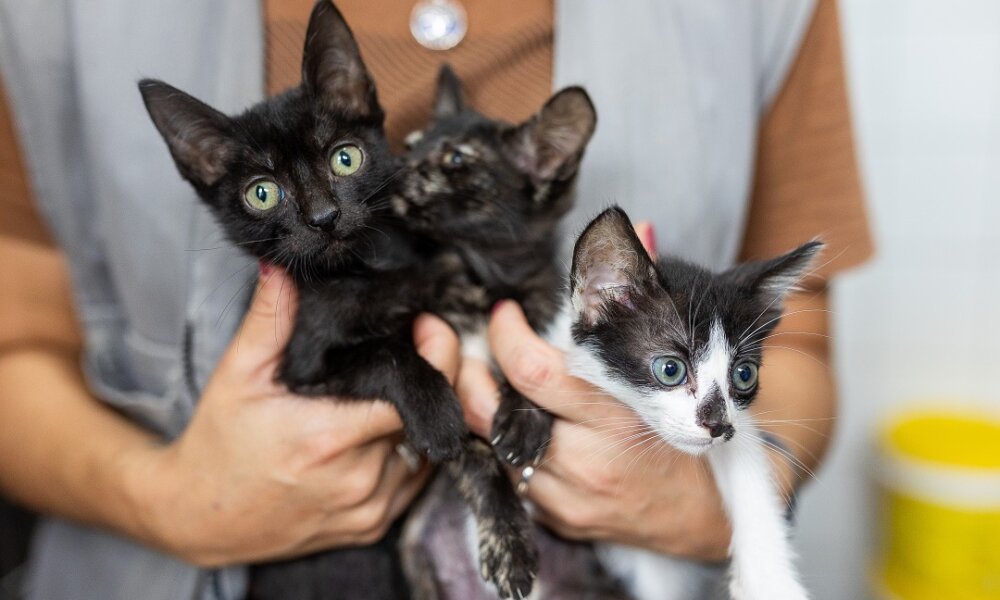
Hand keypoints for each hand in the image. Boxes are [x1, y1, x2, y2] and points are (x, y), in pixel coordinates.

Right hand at [123, 265, 458, 565]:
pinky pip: (413, 482)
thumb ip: (269, 320)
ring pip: (424, 451)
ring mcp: (368, 509)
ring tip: (395, 389)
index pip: (416, 394)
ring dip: (417, 418)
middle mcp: (357, 479)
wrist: (199, 519)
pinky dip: (409, 453)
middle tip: (414, 348)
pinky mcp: (371, 527)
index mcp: (329, 438)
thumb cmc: (218, 444)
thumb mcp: (238, 375)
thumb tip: (282, 268)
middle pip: (424, 418)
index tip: (426, 328)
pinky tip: (385, 430)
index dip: (434, 355)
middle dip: (427, 379)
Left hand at [459, 301, 730, 561]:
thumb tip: (638, 230)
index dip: (505, 335)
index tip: (504, 314)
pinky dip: (505, 446)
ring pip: (492, 445)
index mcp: (616, 415)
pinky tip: (517, 427)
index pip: (534, 372)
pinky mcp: (555, 518)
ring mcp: (566, 495)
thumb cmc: (685, 432)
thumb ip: (646, 299)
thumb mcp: (667, 367)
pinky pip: (509, 477)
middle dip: (467, 375)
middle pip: (491, 413)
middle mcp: (585, 459)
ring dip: (483, 410)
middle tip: (470, 350)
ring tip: (491, 384)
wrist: (700, 515)